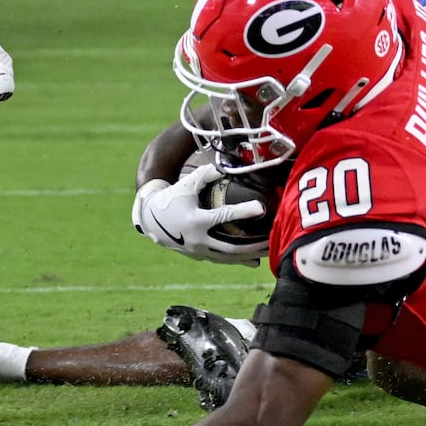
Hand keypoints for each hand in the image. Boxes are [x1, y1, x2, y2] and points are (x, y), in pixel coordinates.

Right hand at [131, 164, 268, 265]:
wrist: (152, 220)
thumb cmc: (172, 197)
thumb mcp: (187, 183)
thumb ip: (207, 174)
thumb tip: (228, 164)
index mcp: (195, 221)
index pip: (224, 217)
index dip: (244, 211)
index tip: (262, 207)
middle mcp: (198, 240)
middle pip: (231, 247)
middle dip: (254, 245)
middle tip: (273, 240)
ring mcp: (198, 251)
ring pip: (228, 258)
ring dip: (250, 256)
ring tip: (270, 251)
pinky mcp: (199, 256)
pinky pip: (222, 260)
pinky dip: (238, 261)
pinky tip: (255, 261)